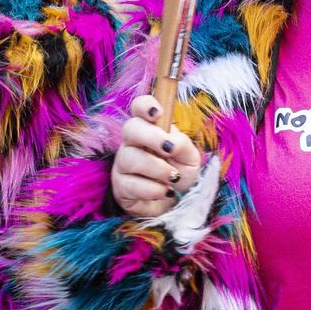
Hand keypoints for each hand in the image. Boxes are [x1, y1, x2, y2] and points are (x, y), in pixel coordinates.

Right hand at [111, 95, 202, 218]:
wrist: (175, 204)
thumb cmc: (180, 174)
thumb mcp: (190, 157)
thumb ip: (183, 144)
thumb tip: (171, 142)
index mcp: (151, 129)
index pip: (140, 107)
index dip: (145, 105)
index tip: (158, 114)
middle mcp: (133, 142)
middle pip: (130, 128)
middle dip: (151, 137)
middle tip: (169, 149)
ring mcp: (123, 163)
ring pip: (130, 158)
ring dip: (156, 168)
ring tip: (173, 178)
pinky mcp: (120, 186)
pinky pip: (131, 184)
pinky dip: (153, 189)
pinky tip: (165, 191)